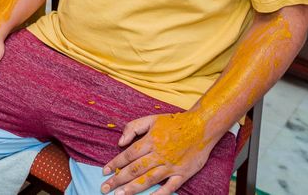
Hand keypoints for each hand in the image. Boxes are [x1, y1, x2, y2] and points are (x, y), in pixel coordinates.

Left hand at [100, 112, 215, 194]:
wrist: (202, 127)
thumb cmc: (175, 123)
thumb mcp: (152, 119)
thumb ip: (134, 127)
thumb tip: (120, 142)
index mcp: (151, 141)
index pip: (128, 155)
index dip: (115, 164)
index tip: (105, 171)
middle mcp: (159, 155)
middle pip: (135, 169)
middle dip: (118, 180)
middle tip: (105, 188)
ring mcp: (171, 166)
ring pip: (148, 180)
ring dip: (132, 189)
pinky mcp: (182, 174)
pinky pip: (169, 187)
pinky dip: (158, 194)